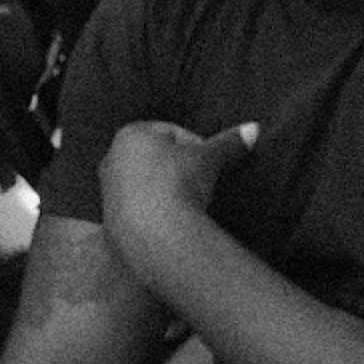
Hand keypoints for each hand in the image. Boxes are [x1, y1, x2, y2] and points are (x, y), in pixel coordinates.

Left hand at [99, 121, 257, 263]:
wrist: (155, 235)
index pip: (170, 132)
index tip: (210, 161)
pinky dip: (156, 212)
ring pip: (145, 184)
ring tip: (190, 203)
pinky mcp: (109, 221)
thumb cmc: (179, 183)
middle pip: (154, 157)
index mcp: (130, 135)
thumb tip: (255, 129)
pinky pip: (139, 210)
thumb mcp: (209, 158)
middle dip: (177, 166)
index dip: (195, 144)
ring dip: (166, 190)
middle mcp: (111, 160)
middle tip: (201, 181)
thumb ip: (230, 142)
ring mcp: (107, 192)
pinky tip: (174, 222)